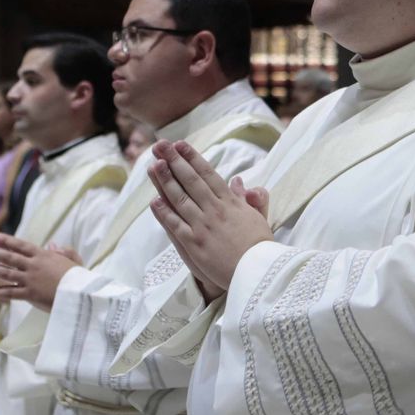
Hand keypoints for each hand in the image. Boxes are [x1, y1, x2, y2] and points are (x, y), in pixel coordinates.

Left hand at [0, 234, 81, 311]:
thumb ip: (63, 251)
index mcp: (44, 256)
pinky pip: (9, 293)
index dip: (7, 241)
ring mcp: (30, 280)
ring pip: (5, 272)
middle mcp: (33, 266)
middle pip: (8, 257)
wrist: (81, 293)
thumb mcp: (74, 259)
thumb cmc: (80, 277)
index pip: (21, 246)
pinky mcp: (30, 294)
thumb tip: (51, 245)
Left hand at [147, 141, 273, 296]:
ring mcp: (203, 226)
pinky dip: (164, 213)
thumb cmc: (260, 246)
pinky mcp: (195, 243)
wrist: (257, 270)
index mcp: (231, 202)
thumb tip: (238, 181)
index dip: (192, 158)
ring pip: (180, 199)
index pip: (208, 174)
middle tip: (161, 146)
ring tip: (154, 165)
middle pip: (191, 181)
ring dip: (165, 181)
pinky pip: (175, 225)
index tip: (181, 145)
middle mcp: (215, 210)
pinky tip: (154, 201)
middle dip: (175, 161)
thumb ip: (249, 198)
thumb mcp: (259, 217)